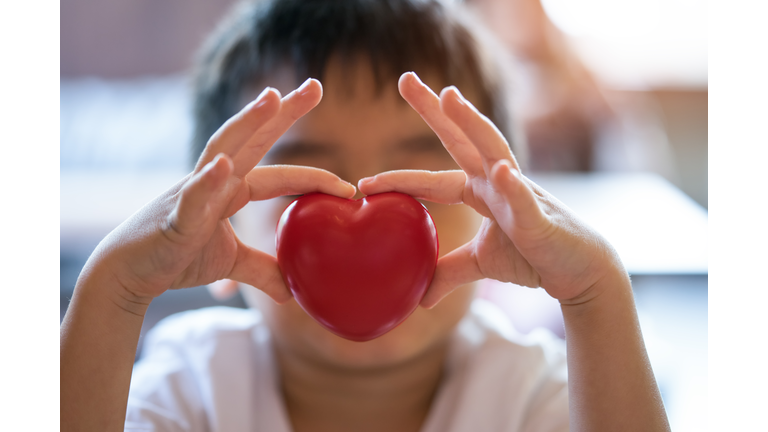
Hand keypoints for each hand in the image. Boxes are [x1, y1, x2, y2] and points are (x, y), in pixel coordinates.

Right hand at [82, 79, 354, 304]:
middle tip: (316, 85)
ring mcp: (193, 191)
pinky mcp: (174, 214)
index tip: (349, 186)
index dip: (315, 179)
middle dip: (283, 112)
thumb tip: (294, 290)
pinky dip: (207, 181)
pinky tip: (223, 166)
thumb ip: (262, 268)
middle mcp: (216, 179)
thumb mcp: (230, 262)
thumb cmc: (178, 256)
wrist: (131, 272)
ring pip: (223, 149)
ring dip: (247, 124)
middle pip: (254, 139)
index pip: (281, 175)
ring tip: (271, 99)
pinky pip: (192, 197)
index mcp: (234, 189)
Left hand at [358, 72, 622, 306]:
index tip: (363, 182)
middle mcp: (496, 179)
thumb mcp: (481, 264)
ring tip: (449, 97)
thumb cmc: (532, 257)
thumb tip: (419, 298)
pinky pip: (524, 198)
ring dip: (471, 122)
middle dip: (434, 109)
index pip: (431, 179)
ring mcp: (519, 190)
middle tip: (404, 78)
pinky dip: (513, 185)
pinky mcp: (539, 214)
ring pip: (492, 148)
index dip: (398, 180)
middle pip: (460, 138)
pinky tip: (501, 170)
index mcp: (479, 190)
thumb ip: (450, 272)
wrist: (577, 271)